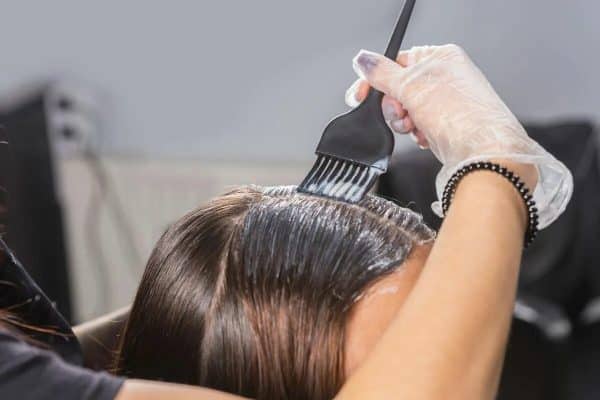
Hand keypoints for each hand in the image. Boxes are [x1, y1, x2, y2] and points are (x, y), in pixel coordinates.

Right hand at [346, 44, 572, 227]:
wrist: (481, 153)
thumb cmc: (459, 114)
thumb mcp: (410, 86)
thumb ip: (381, 73)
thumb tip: (362, 60)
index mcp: (440, 57)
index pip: (395, 62)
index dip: (375, 80)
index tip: (360, 95)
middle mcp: (445, 78)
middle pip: (398, 88)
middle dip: (393, 106)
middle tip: (401, 112)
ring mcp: (445, 103)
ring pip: (405, 110)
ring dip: (403, 122)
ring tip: (415, 127)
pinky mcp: (445, 125)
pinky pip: (417, 126)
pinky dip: (416, 133)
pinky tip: (425, 136)